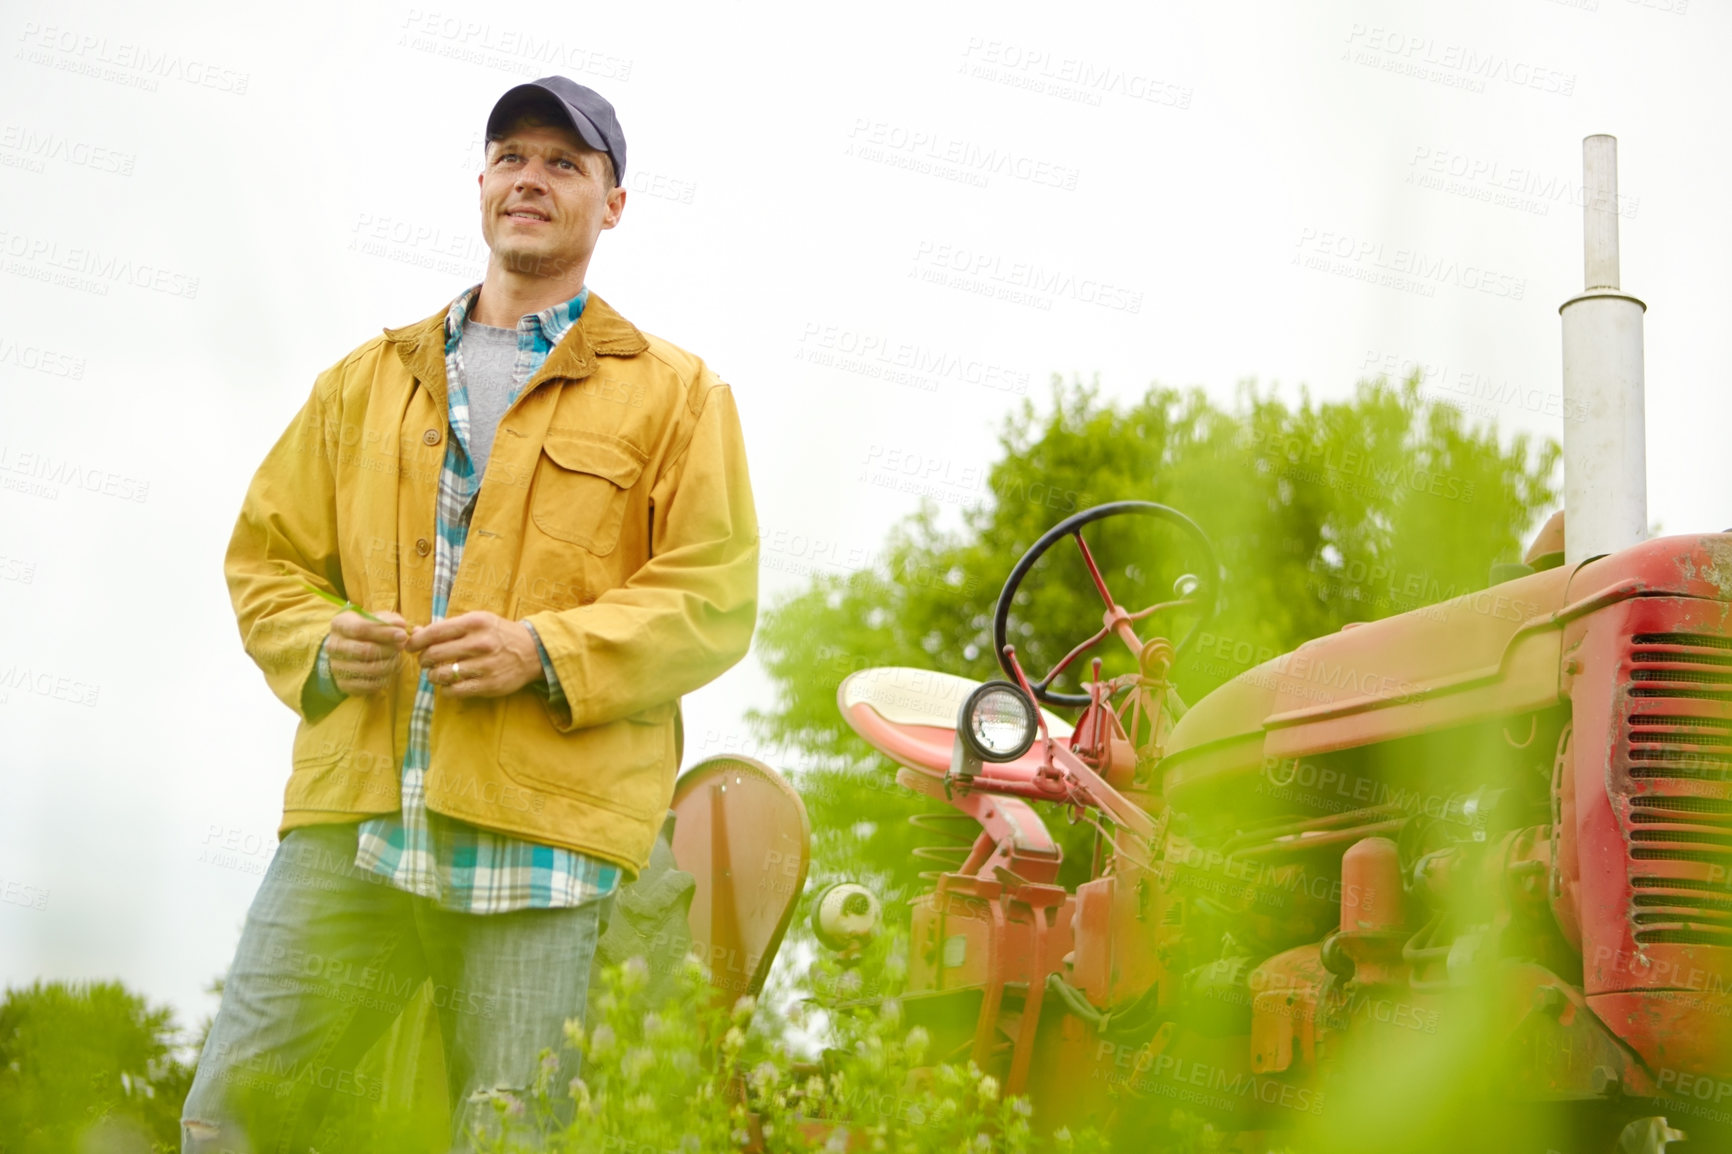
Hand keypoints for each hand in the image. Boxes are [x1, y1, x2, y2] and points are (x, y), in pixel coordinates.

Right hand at [327, 610, 412, 695]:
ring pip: (370, 669)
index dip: (384, 632)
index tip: (402, 634)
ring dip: (389, 664)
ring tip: (395, 657)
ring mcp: (336, 667)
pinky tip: (388, 670)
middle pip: (366, 650)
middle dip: (389, 649)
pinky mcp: (343, 684)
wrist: (348, 650)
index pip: (361, 628)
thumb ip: (388, 619)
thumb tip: (400, 625)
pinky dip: (384, 678)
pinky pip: (370, 685)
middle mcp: (333, 646)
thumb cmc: (366, 631)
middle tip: (401, 646)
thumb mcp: (374, 619)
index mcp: (339, 625)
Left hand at [405, 611, 542, 698]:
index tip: (410, 646)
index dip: (416, 641)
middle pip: (434, 654)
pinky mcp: (489, 684)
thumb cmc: (499, 634)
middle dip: (423, 660)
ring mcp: (484, 665)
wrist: (533, 651)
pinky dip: (446, 690)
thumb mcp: (477, 621)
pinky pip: (455, 691)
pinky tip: (449, 685)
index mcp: (474, 623)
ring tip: (436, 673)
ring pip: (442, 674)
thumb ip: (448, 627)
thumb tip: (417, 633)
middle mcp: (479, 643)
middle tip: (425, 661)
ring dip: (433, 676)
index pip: (434, 632)